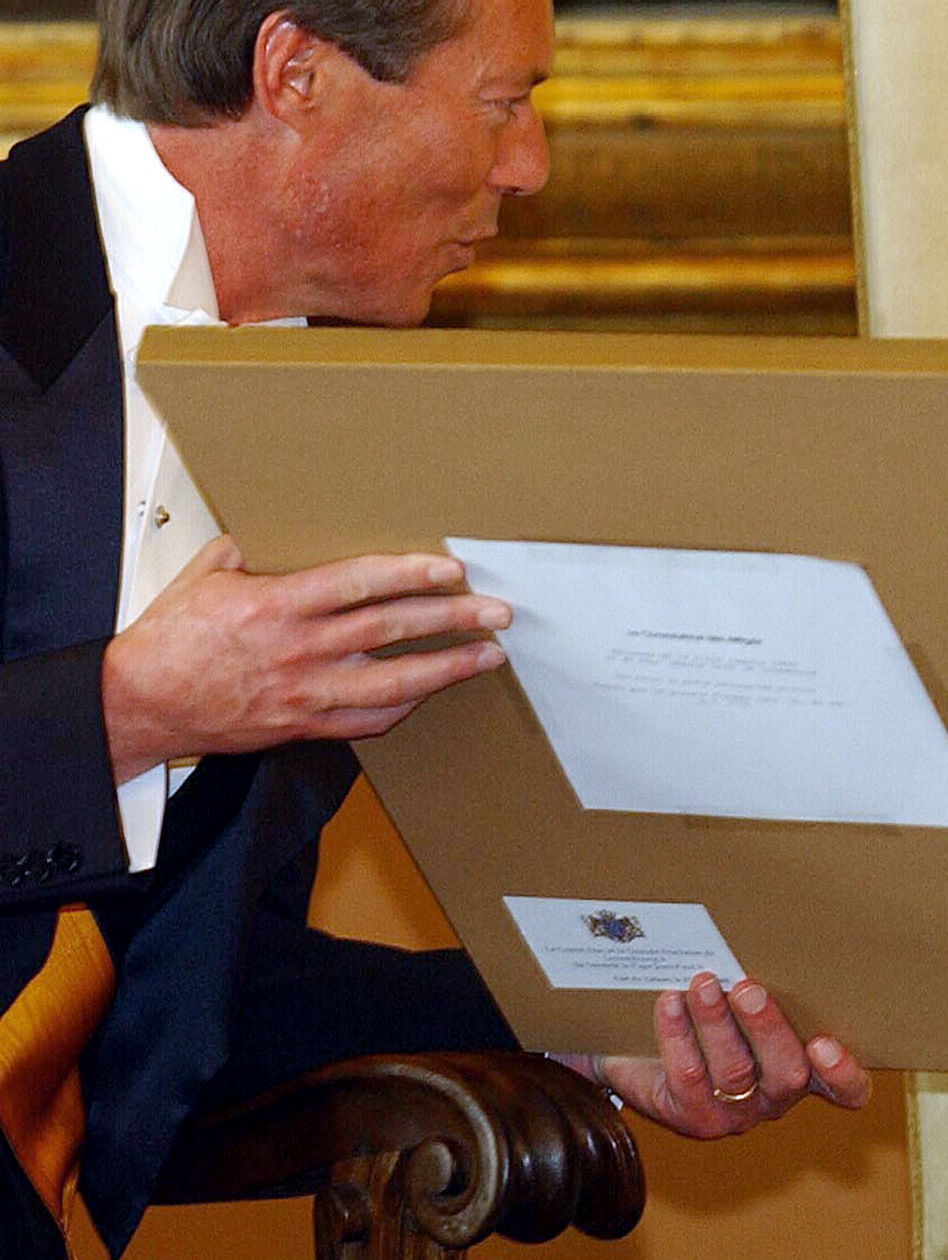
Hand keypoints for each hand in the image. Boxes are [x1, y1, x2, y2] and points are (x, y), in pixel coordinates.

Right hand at [102, 538, 508, 779]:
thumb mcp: (202, 578)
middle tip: (494, 612)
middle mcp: (298, 651)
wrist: (141, 704)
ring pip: (393, 683)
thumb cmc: (169, 643)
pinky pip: (369, 721)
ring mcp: (306, 693)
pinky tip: (433, 691)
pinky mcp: (305, 725)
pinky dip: (406, 706)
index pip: (358, 585)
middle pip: (390, 631)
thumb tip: (273, 533)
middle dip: (450, 620)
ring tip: (487, 656)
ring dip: (448, 669)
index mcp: (275, 607)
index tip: (449, 571)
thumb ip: (246, 553)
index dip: (409, 575)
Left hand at [555, 973, 871, 1138]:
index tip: (824, 1043)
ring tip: (702, 983)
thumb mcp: (743, 1001)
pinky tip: (670, 1002)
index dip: (842, 1073)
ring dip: (716, 1023)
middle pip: (787, 1072)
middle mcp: (778, 1097)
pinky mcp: (693, 1116)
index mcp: (808, 1070)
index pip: (846, 1089)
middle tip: (747, 987)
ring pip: (734, 1072)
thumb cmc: (711, 1018)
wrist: (646, 1055)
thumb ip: (759, 979)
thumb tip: (763, 919)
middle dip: (766, 1027)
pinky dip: (678, 1035)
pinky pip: (688, 1077)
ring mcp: (737, 1113)